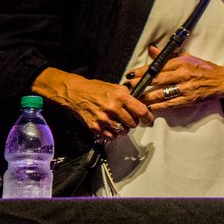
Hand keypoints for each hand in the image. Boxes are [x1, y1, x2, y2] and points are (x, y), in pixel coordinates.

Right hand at [34, 68, 151, 140]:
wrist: (75, 92)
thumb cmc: (95, 89)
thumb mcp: (116, 87)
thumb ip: (129, 96)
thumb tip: (141, 103)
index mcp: (120, 96)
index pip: (141, 110)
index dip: (147, 117)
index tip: (148, 119)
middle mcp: (113, 108)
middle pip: (133, 123)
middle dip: (133, 122)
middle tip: (130, 119)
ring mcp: (103, 119)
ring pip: (123, 131)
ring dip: (123, 128)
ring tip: (119, 122)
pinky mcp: (95, 127)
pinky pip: (111, 136)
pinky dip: (113, 134)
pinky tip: (111, 127)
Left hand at [128, 45, 223, 110]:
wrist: (222, 81)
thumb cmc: (205, 69)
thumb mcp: (188, 57)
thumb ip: (168, 54)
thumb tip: (152, 49)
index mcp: (182, 62)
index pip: (157, 66)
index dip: (142, 70)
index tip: (130, 73)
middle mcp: (183, 74)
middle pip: (156, 79)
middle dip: (139, 83)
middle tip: (127, 86)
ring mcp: (186, 88)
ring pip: (161, 93)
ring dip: (146, 96)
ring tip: (134, 98)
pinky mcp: (189, 99)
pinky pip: (170, 103)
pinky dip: (158, 106)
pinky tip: (149, 107)